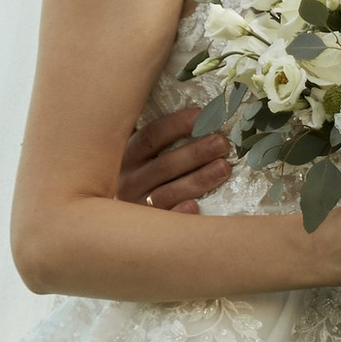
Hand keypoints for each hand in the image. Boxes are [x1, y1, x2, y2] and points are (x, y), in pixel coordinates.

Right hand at [116, 106, 233, 213]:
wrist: (116, 220)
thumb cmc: (141, 175)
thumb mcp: (140, 154)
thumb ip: (159, 137)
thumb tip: (199, 112)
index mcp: (127, 156)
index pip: (151, 136)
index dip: (176, 124)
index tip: (202, 115)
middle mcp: (128, 180)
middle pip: (164, 165)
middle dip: (196, 152)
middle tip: (222, 143)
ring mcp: (136, 207)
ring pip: (168, 193)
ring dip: (198, 180)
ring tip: (224, 168)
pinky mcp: (147, 229)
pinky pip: (165, 222)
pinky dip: (180, 214)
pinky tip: (197, 206)